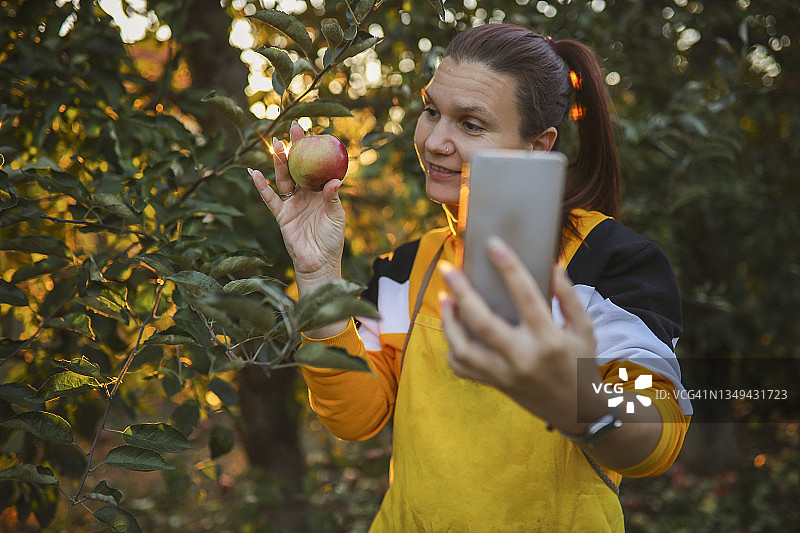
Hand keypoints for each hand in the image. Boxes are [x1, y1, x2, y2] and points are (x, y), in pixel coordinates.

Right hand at [251, 122, 345, 288]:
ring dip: (278, 162)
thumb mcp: (336, 216)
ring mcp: (291, 204)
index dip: (311, 150)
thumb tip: (333, 180)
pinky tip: (254, 173)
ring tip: (275, 144)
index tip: (310, 131)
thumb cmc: (332, 239)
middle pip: (296, 167)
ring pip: (283, 178)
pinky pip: (270, 198)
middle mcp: (304, 194)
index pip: (314, 166)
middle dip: (293, 149)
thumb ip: (332, 198)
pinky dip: (262, 186)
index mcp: (319, 191)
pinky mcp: (281, 216)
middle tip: (292, 129)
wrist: (320, 262)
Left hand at [438, 236, 604, 432]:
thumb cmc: (580, 363)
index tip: (493, 244)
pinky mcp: (493, 384)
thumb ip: (567, 295)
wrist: (577, 411)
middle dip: (462, 292)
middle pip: (483, 322)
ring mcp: (504, 374)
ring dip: (449, 321)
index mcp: (549, 339)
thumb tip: (552, 263)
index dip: (509, 267)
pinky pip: (461, 367)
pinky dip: (452, 346)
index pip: (526, 296)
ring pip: (463, 349)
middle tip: (448, 269)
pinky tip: (453, 326)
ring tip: (445, 297)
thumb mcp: (584, 328)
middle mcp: (523, 357)